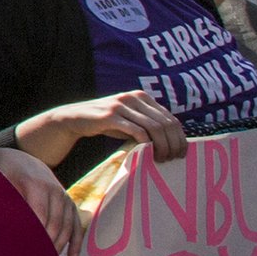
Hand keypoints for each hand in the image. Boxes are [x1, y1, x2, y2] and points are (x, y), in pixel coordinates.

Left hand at [0, 145, 84, 255]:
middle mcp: (54, 190)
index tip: (26, 252)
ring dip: (60, 245)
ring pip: (67, 226)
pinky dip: (75, 241)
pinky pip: (76, 225)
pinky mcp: (70, 203)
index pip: (38, 215)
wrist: (21, 160)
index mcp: (34, 185)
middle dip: (47, 244)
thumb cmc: (3, 174)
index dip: (35, 234)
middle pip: (55, 224)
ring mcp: (64, 197)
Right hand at [25, 89, 185, 164]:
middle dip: (173, 144)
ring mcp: (122, 105)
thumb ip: (147, 123)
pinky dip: (146, 143)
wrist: (74, 118)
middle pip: (165, 123)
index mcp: (142, 96)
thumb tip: (173, 141)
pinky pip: (137, 130)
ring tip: (162, 158)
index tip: (181, 153)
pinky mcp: (110, 116)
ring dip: (162, 146)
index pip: (170, 118)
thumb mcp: (129, 119)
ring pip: (154, 127)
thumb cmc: (106, 123)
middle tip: (173, 159)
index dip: (180, 137)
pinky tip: (146, 153)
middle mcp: (134, 97)